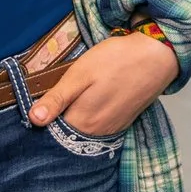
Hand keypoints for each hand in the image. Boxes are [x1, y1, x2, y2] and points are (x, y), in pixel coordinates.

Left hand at [30, 34, 178, 137]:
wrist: (157, 56)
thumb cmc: (115, 60)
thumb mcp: (80, 74)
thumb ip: (57, 99)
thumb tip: (33, 120)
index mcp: (82, 121)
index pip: (52, 132)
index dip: (42, 121)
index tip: (35, 108)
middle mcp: (97, 132)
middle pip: (67, 135)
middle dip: (55, 124)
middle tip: (49, 103)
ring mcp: (112, 128)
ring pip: (83, 132)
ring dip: (72, 123)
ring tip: (67, 103)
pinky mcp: (122, 122)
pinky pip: (98, 129)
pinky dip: (89, 121)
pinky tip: (88, 105)